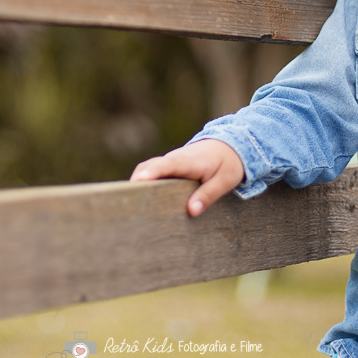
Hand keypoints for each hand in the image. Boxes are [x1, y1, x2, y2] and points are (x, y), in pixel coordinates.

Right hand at [130, 139, 244, 216]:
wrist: (230, 145)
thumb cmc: (228, 164)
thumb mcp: (225, 181)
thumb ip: (208, 195)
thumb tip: (191, 211)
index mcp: (189, 161)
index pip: (167, 165)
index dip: (152, 172)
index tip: (139, 181)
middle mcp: (175, 159)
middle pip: (149, 167)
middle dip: (136, 181)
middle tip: (126, 203)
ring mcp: (170, 162)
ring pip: (147, 170)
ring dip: (138, 184)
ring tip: (129, 206)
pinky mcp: (169, 166)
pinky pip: (152, 172)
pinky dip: (144, 183)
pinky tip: (140, 201)